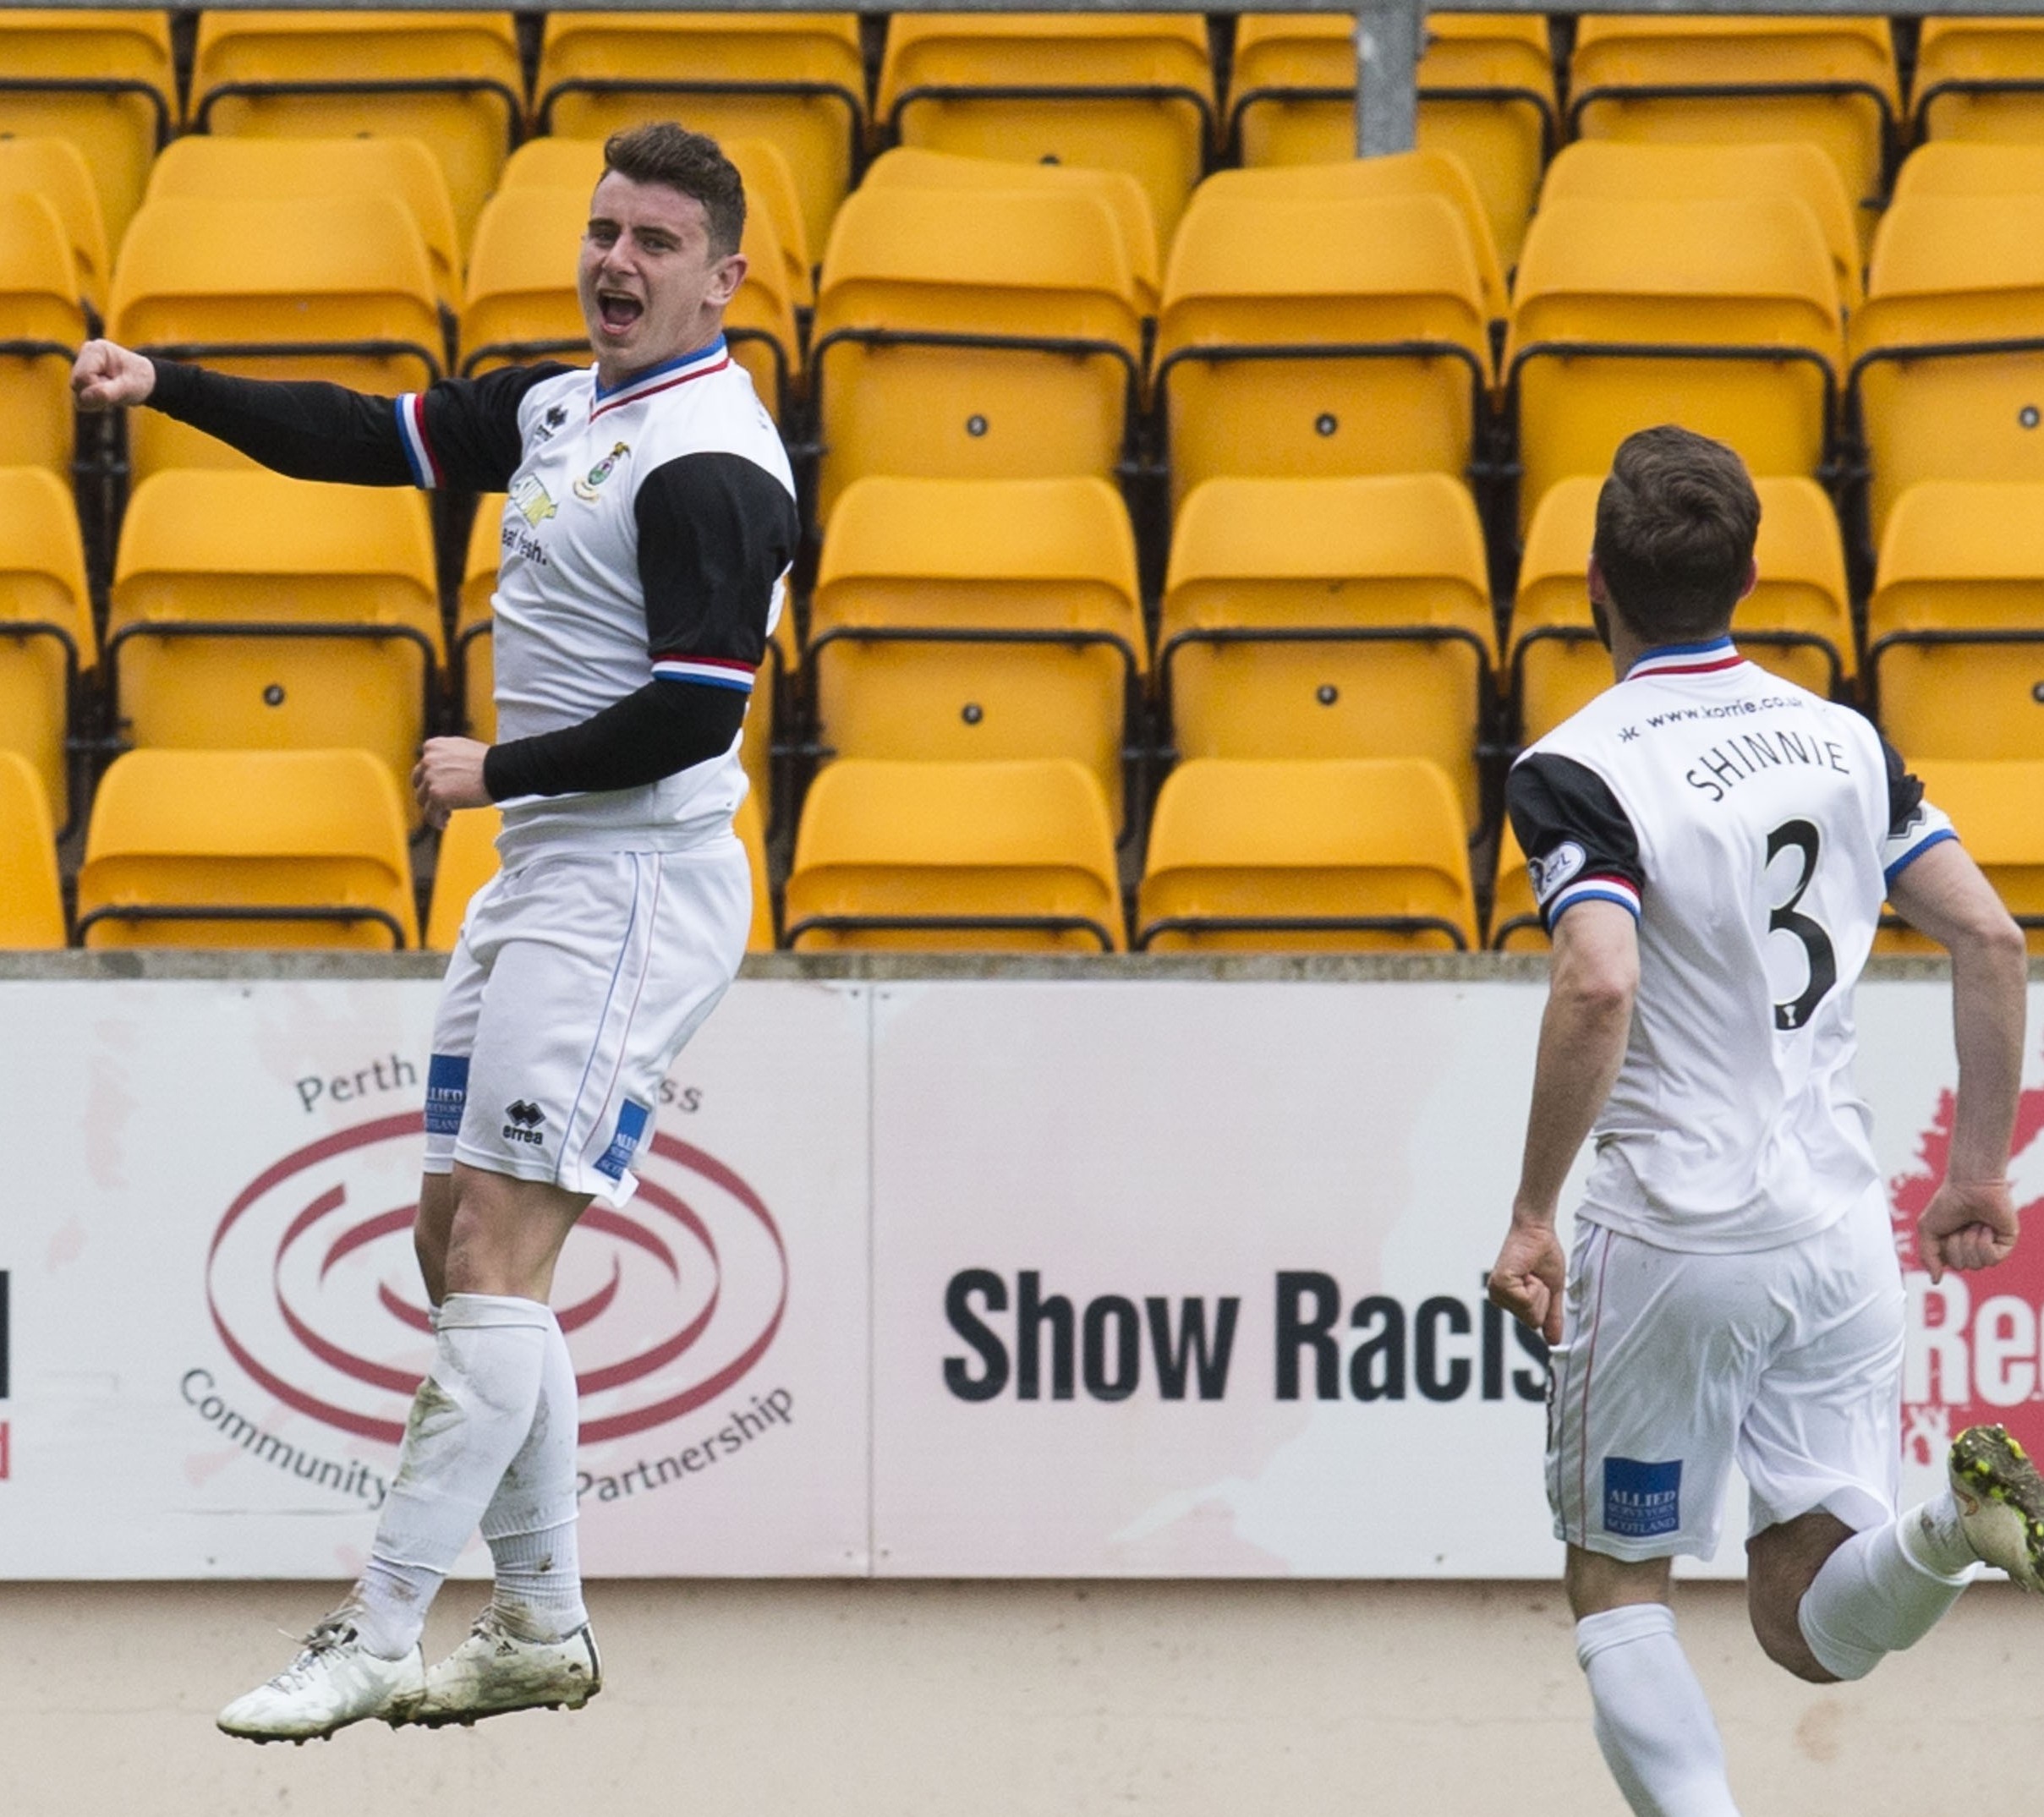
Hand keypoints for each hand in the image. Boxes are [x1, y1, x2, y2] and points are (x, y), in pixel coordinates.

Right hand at [71, 339, 155, 410]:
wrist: (145, 381)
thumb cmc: (139, 380)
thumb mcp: (129, 387)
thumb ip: (107, 393)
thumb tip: (84, 397)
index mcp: (95, 350)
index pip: (83, 377)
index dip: (98, 389)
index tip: (116, 387)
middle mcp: (84, 354)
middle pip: (77, 384)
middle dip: (96, 395)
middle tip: (116, 391)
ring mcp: (80, 365)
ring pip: (77, 393)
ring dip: (96, 399)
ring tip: (113, 392)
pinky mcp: (81, 377)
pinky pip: (80, 399)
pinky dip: (94, 402)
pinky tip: (107, 394)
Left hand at [412, 737, 491, 829]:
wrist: (500, 770)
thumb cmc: (489, 762)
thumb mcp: (461, 748)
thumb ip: (446, 756)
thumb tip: (442, 770)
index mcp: (433, 747)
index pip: (423, 766)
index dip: (431, 779)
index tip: (441, 786)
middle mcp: (428, 760)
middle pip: (419, 783)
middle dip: (429, 793)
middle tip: (442, 801)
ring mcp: (431, 778)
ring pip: (422, 800)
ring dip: (434, 807)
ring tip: (447, 813)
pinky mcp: (437, 795)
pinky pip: (430, 814)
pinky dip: (436, 820)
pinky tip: (444, 823)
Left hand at [1489, 1218, 1566, 1345]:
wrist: (1538, 1231)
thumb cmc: (1544, 1255)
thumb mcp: (1552, 1291)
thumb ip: (1552, 1317)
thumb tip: (1554, 1342)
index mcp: (1508, 1301)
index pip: (1534, 1323)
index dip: (1545, 1302)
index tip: (1539, 1279)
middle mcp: (1499, 1298)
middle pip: (1532, 1321)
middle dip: (1542, 1297)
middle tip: (1535, 1275)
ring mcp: (1497, 1292)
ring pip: (1531, 1313)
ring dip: (1539, 1290)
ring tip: (1530, 1272)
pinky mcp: (1500, 1284)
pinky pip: (1527, 1301)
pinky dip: (1535, 1286)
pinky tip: (1526, 1271)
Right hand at [1918, 1177, 2018, 1281]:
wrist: (1969, 1186)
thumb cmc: (1947, 1203)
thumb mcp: (1927, 1230)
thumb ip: (1928, 1257)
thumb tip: (1935, 1280)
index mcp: (1956, 1245)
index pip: (1951, 1264)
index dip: (1944, 1249)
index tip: (1945, 1230)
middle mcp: (1974, 1247)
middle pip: (1963, 1266)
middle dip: (1956, 1245)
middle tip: (1960, 1225)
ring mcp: (1991, 1245)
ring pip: (1978, 1264)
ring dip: (1970, 1241)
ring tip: (1973, 1224)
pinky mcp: (2006, 1243)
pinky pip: (1993, 1259)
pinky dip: (1984, 1243)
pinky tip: (1985, 1228)